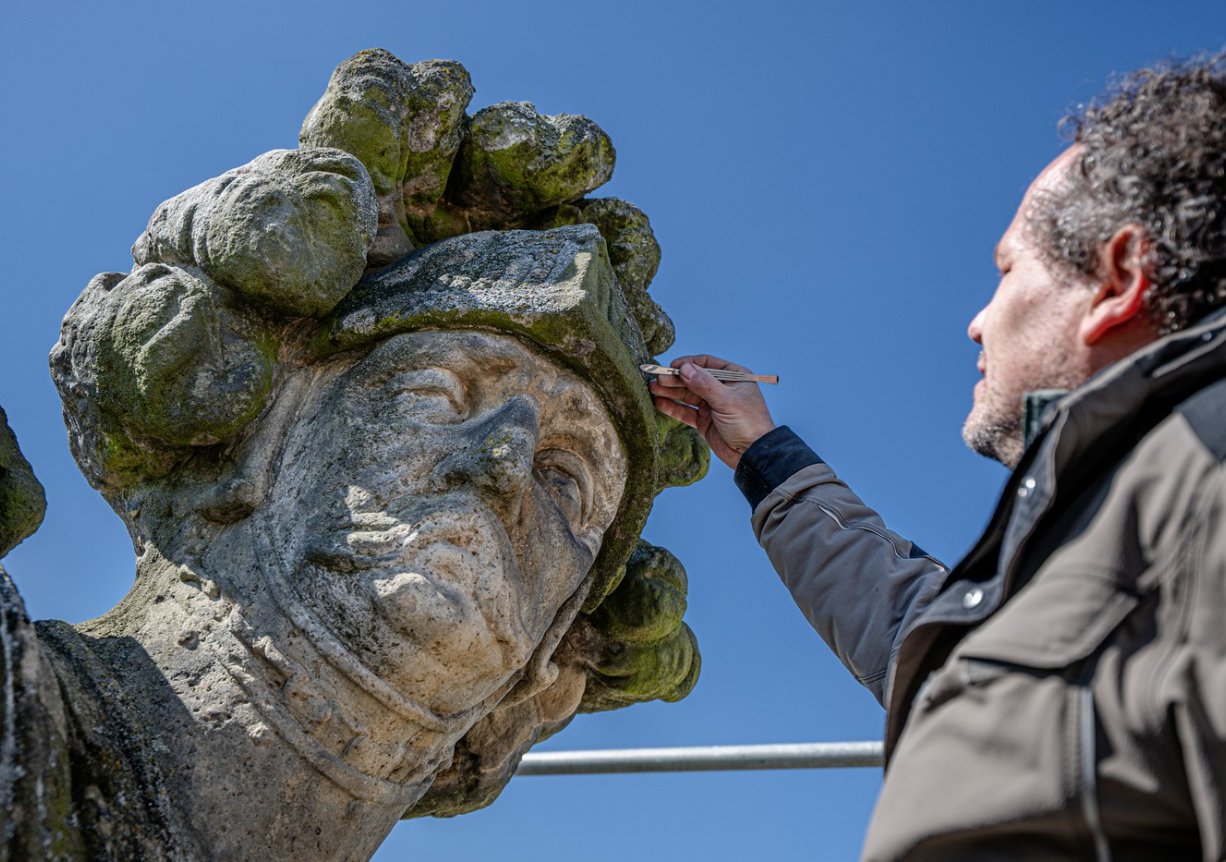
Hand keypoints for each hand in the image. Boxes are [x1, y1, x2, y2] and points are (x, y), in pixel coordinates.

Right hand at [649, 354, 775, 469]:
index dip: (688, 364)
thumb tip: (684, 368)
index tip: (671, 367)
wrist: (754, 455)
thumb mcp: (727, 400)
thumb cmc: (748, 423)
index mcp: (733, 377)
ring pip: (687, 395)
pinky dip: (673, 407)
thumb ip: (704, 384)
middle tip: (657, 379)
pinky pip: (686, 411)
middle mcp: (721, 388)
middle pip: (693, 379)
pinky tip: (659, 403)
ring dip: (670, 392)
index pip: (706, 364)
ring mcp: (712, 405)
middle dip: (674, 379)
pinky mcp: (705, 421)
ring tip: (652, 389)